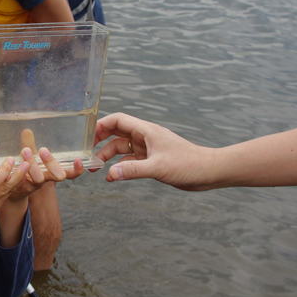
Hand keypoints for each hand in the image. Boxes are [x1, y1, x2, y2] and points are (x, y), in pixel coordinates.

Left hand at [6, 129, 76, 202]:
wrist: (13, 189)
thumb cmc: (26, 170)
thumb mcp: (30, 156)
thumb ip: (29, 144)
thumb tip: (27, 130)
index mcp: (53, 172)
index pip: (71, 174)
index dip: (77, 170)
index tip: (78, 159)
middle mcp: (47, 179)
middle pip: (58, 176)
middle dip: (52, 162)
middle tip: (43, 149)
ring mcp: (35, 185)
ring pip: (38, 178)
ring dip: (33, 164)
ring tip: (25, 150)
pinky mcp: (22, 188)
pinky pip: (22, 182)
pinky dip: (17, 173)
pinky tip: (12, 164)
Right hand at [92, 112, 215, 190]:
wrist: (208, 172)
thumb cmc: (189, 164)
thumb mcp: (158, 167)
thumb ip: (133, 170)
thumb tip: (111, 173)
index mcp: (146, 130)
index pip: (118, 120)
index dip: (101, 125)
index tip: (88, 136)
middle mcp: (145, 137)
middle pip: (116, 133)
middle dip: (101, 141)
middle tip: (87, 152)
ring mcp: (148, 148)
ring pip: (121, 148)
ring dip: (108, 156)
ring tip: (96, 168)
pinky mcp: (151, 160)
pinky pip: (130, 161)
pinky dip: (120, 167)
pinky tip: (113, 176)